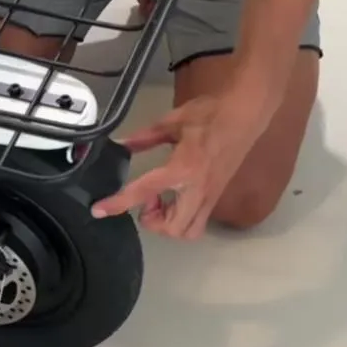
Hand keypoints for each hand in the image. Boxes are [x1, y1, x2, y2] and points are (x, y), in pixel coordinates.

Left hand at [91, 93, 266, 238]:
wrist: (246, 114)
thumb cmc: (211, 114)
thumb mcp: (172, 121)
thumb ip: (145, 137)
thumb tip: (123, 144)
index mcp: (182, 169)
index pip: (144, 191)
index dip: (118, 203)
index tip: (99, 211)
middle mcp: (197, 189)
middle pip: (172, 228)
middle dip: (152, 221)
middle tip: (147, 199)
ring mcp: (210, 196)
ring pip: (188, 232)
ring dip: (169, 225)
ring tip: (162, 201)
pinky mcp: (217, 196)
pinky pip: (198, 221)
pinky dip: (182, 218)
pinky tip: (176, 197)